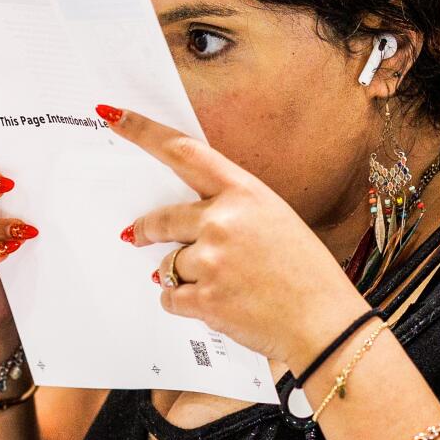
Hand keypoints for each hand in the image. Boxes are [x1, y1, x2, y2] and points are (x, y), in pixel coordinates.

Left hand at [103, 104, 369, 369]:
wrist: (324, 322)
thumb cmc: (305, 273)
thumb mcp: (275, 221)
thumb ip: (230, 211)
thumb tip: (183, 222)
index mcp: (245, 193)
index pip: (183, 152)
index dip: (144, 132)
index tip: (114, 117)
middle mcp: (224, 221)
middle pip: (162, 219)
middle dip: (146, 230)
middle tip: (137, 235)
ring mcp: (212, 260)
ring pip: (168, 264)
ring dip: (183, 277)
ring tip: (222, 286)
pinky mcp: (205, 299)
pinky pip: (169, 298)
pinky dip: (184, 304)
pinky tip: (217, 305)